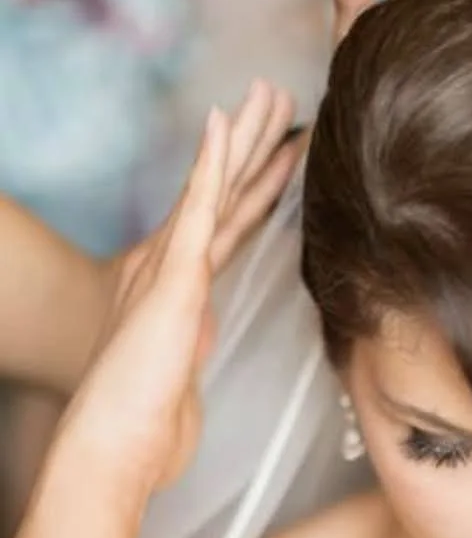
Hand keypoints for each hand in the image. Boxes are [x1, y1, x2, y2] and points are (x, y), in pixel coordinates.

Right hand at [64, 82, 298, 501]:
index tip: (286, 155)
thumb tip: (200, 358)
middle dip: (256, 149)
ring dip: (244, 140)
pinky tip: (224, 122)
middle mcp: (175, 272)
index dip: (258, 192)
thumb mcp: (184, 393)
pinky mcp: (174, 276)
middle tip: (282, 100)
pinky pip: (198, 208)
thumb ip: (194, 365)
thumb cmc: (149, 432)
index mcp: (183, 297)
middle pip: (228, 200)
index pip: (232, 232)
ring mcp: (173, 269)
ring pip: (218, 190)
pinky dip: (212, 165)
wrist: (118, 444)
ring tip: (270, 93)